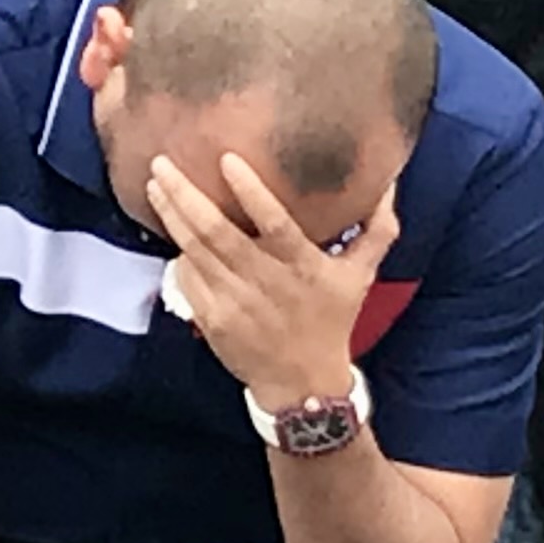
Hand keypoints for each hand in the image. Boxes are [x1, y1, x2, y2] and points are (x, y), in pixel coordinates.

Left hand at [143, 150, 393, 416]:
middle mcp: (265, 282)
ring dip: (170, 214)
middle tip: (161, 162)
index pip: (276, 224)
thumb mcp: (361, 275)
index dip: (251, 193)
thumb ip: (376, 229)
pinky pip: (186, 275)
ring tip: (155, 184)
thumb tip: (389, 182)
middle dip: (184, 194)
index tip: (227, 159)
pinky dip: (177, 250)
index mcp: (303, 267)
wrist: (303, 383)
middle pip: (216, 233)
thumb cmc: (332, 319)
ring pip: (193, 250)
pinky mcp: (211, 319)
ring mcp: (234, 302)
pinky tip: (168, 226)